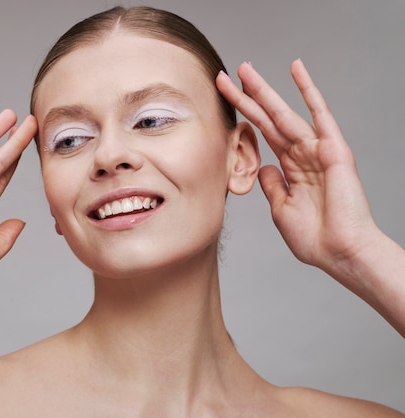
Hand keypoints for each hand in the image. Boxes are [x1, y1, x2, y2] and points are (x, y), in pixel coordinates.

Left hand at [216, 60, 377, 274]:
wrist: (340, 253)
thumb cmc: (315, 238)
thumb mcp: (281, 209)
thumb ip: (271, 185)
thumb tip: (263, 167)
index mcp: (291, 168)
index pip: (262, 133)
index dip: (244, 115)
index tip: (226, 98)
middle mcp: (303, 154)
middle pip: (268, 118)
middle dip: (248, 96)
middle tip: (230, 73)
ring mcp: (317, 149)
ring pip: (284, 113)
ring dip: (264, 91)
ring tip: (245, 69)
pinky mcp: (333, 149)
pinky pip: (319, 114)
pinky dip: (308, 91)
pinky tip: (296, 69)